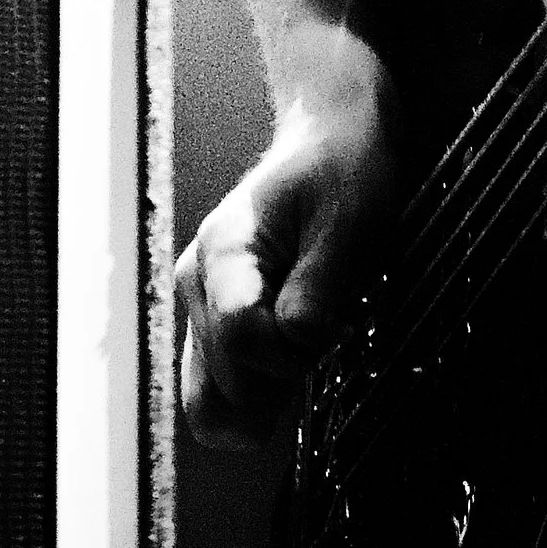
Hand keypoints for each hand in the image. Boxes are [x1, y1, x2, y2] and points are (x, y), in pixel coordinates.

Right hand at [175, 39, 404, 451]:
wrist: (333, 142)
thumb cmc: (343, 169)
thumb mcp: (349, 218)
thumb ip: (319, 285)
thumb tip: (297, 343)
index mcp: (224, 249)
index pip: (240, 336)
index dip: (294, 348)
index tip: (334, 324)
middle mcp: (197, 285)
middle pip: (225, 381)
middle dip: (285, 376)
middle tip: (328, 332)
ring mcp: (201, 311)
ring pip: (212, 404)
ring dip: (269, 396)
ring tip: (310, 345)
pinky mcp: (215, 330)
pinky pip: (220, 396)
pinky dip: (261, 397)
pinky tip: (296, 362)